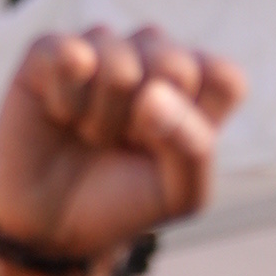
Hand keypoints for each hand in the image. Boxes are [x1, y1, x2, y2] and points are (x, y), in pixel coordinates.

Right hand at [0, 28, 244, 270]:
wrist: (53, 227)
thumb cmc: (123, 203)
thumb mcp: (180, 194)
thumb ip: (194, 149)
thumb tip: (150, 94)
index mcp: (194, 87)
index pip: (224, 78)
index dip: (195, 122)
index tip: (169, 154)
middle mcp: (151, 56)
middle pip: (174, 64)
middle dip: (146, 124)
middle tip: (125, 145)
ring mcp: (102, 48)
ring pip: (119, 62)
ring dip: (103, 119)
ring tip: (91, 135)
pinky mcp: (51, 50)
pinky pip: (69, 54)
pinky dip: (65, 99)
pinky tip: (60, 114)